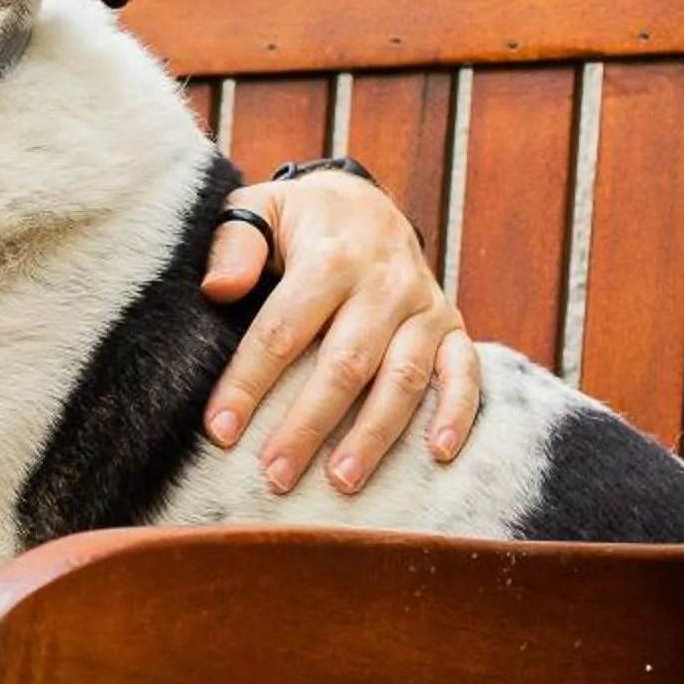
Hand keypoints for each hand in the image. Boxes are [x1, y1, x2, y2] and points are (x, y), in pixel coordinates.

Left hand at [200, 167, 480, 493]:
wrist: (364, 202)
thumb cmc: (300, 220)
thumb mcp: (260, 211)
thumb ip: (235, 244)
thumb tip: (219, 289)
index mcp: (330, 257)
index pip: (283, 329)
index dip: (249, 382)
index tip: (220, 430)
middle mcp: (383, 283)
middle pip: (344, 364)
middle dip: (308, 425)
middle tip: (275, 475)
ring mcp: (423, 306)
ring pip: (402, 378)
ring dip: (374, 435)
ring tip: (341, 481)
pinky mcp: (451, 324)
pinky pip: (465, 371)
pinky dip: (457, 412)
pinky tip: (439, 454)